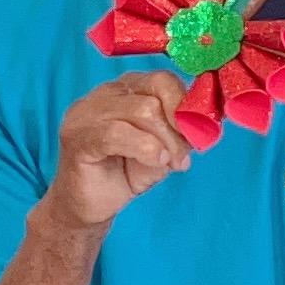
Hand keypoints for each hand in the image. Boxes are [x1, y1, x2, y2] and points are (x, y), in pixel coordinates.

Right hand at [49, 74, 193, 230]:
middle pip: (154, 96)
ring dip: (166, 141)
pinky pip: (116, 134)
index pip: (162, 80)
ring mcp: (86, 114)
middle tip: (183, 158)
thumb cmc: (126, 171)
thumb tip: (206, 122)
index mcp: (126, 89)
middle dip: (178, 129)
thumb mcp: (165, 147)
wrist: (90, 204)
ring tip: (170, 163)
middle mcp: (103, 94)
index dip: (186, 105)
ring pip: (141, 111)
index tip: (200, 132)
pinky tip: (156, 160)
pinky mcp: (77, 138)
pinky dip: (146, 148)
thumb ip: (181, 130)